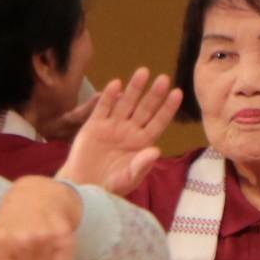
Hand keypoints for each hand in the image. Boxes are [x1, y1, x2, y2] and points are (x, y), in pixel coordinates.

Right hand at [57, 68, 181, 197]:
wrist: (82, 186)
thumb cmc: (108, 186)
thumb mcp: (128, 179)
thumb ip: (141, 166)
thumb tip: (156, 151)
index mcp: (141, 143)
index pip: (158, 122)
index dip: (167, 108)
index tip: (177, 93)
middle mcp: (129, 131)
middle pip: (144, 109)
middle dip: (154, 94)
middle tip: (164, 78)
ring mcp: (112, 126)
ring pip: (126, 104)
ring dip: (134, 89)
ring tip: (143, 72)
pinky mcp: (94, 126)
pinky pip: (103, 108)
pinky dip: (110, 97)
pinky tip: (117, 84)